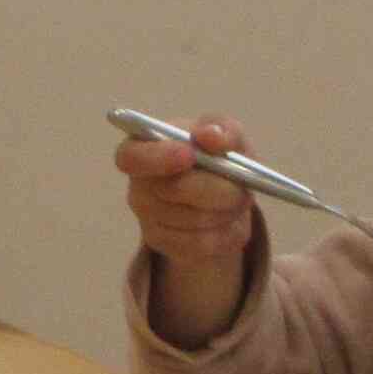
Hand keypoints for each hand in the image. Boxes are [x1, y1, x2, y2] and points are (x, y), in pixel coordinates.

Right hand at [119, 112, 259, 270]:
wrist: (222, 195)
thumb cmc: (217, 154)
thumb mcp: (227, 133)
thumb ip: (221, 128)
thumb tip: (209, 135)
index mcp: (142, 149)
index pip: (131, 157)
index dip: (157, 158)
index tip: (190, 155)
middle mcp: (137, 186)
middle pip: (172, 191)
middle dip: (215, 188)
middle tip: (242, 186)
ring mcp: (147, 219)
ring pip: (192, 220)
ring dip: (226, 211)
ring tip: (236, 201)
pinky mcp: (165, 245)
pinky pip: (201, 243)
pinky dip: (226, 232)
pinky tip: (230, 220)